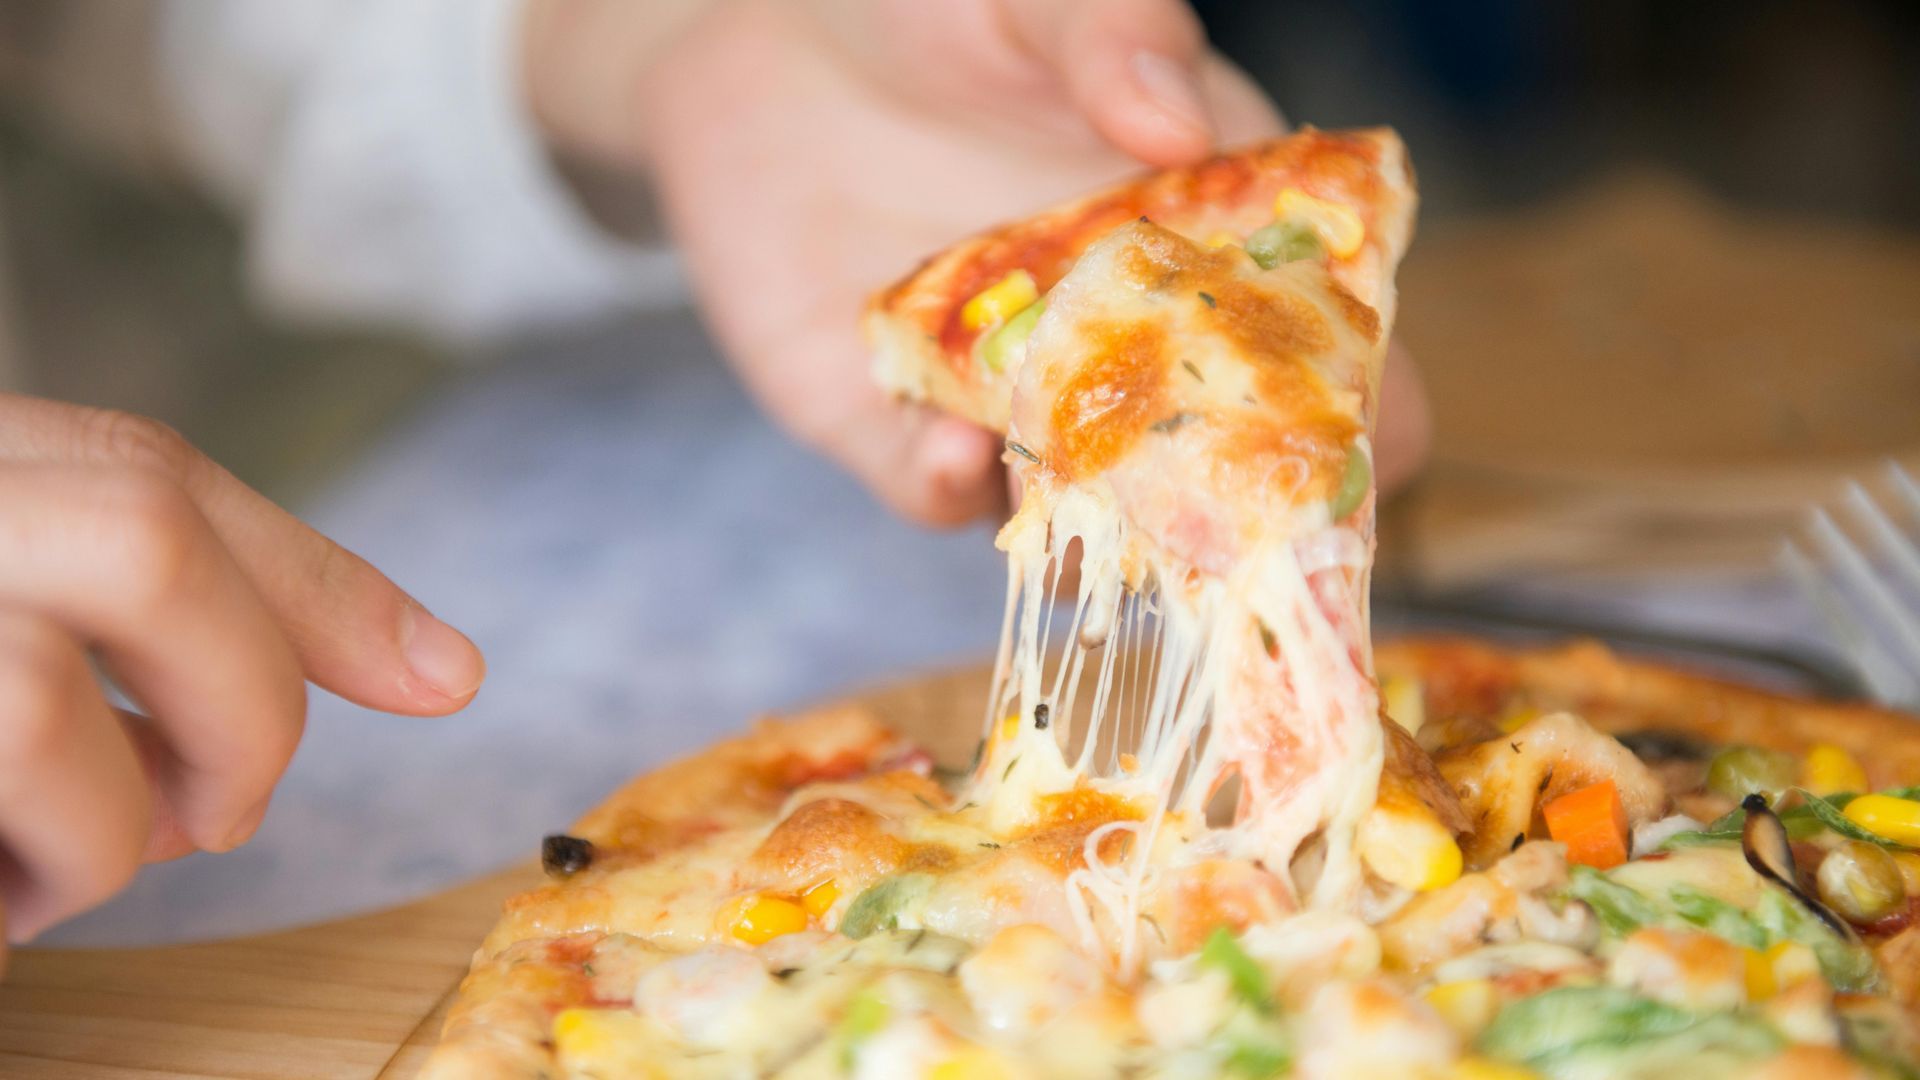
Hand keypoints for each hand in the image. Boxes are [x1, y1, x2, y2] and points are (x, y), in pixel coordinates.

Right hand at [0, 395, 484, 962]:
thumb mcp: (16, 611)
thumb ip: (145, 621)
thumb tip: (432, 668)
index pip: (155, 473)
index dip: (321, 584)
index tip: (448, 678)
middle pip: (146, 542)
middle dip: (244, 699)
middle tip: (222, 817)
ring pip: (41, 705)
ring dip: (103, 832)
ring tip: (44, 884)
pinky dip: (9, 895)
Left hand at [527, 0, 1428, 524]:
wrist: (762, 28)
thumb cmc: (940, 1)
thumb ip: (1113, 30)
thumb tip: (1175, 127)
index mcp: (1204, 232)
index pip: (1322, 343)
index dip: (1365, 400)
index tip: (1370, 429)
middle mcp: (1117, 338)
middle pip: (1214, 461)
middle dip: (1241, 511)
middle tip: (1251, 529)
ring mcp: (1005, 392)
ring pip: (1078, 502)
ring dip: (1098, 521)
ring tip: (1097, 498)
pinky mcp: (888, 416)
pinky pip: (930, 486)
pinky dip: (948, 487)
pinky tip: (952, 453)